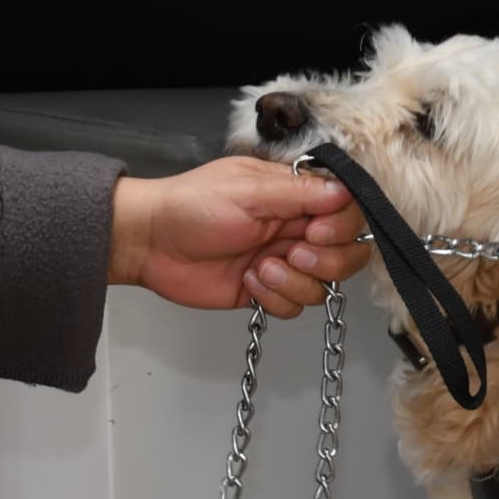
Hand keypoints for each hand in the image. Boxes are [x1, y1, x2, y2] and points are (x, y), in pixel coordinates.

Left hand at [110, 156, 367, 313]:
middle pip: (347, 253)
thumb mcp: (248, 191)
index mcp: (294, 195)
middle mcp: (294, 228)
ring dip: (295, 281)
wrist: (150, 243)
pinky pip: (294, 306)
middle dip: (327, 261)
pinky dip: (275, 298)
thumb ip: (299, 193)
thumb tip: (342, 191)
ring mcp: (283, 262)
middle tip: (293, 253)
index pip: (346, 211)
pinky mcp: (266, 291)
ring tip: (261, 268)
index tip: (315, 231)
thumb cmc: (191, 206)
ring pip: (322, 286)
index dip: (340, 227)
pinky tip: (248, 281)